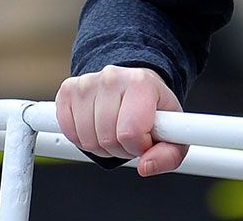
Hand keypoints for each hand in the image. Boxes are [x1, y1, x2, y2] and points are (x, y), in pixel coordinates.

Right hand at [55, 64, 187, 176]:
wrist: (136, 86)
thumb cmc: (154, 110)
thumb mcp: (173, 133)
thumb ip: (169, 155)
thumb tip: (146, 166)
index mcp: (142, 83)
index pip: (130, 132)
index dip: (137, 147)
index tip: (144, 139)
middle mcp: (113, 77)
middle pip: (107, 138)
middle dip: (119, 148)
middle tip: (129, 137)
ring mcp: (87, 82)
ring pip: (87, 139)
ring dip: (101, 146)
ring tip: (114, 131)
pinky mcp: (68, 90)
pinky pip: (69, 132)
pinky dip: (82, 139)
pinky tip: (96, 127)